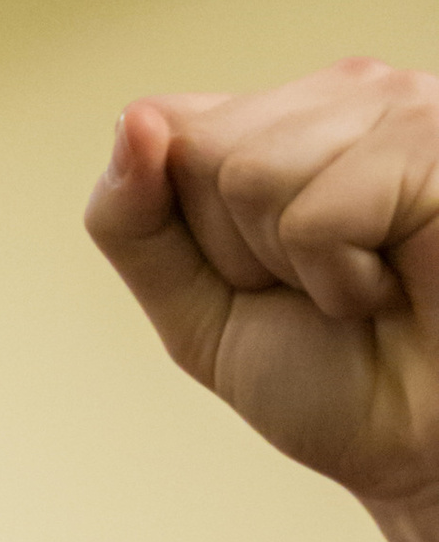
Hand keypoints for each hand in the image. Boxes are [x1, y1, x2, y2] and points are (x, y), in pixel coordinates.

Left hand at [90, 63, 438, 517]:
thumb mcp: (197, 310)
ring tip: (358, 289)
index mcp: (288, 119)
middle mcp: (345, 94)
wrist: (418, 447)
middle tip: (318, 291)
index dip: (202, 239)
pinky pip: (316, 214)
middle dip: (241, 252)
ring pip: (250, 175)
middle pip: (206, 153)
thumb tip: (132, 121)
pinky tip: (388, 287)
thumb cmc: (331, 380)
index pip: (173, 137)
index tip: (268, 281)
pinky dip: (339, 281)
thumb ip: (136, 224)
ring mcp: (394, 106)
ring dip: (292, 268)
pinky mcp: (429, 142)